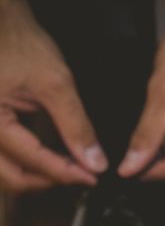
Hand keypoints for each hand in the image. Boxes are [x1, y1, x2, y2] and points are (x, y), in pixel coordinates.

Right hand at [0, 0, 106, 192]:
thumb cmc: (18, 42)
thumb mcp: (55, 84)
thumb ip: (76, 126)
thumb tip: (95, 162)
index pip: (32, 161)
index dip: (67, 174)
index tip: (93, 177)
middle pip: (12, 178)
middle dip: (49, 182)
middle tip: (81, 176)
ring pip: (5, 172)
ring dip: (37, 176)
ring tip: (69, 168)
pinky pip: (3, 158)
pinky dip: (27, 162)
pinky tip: (52, 156)